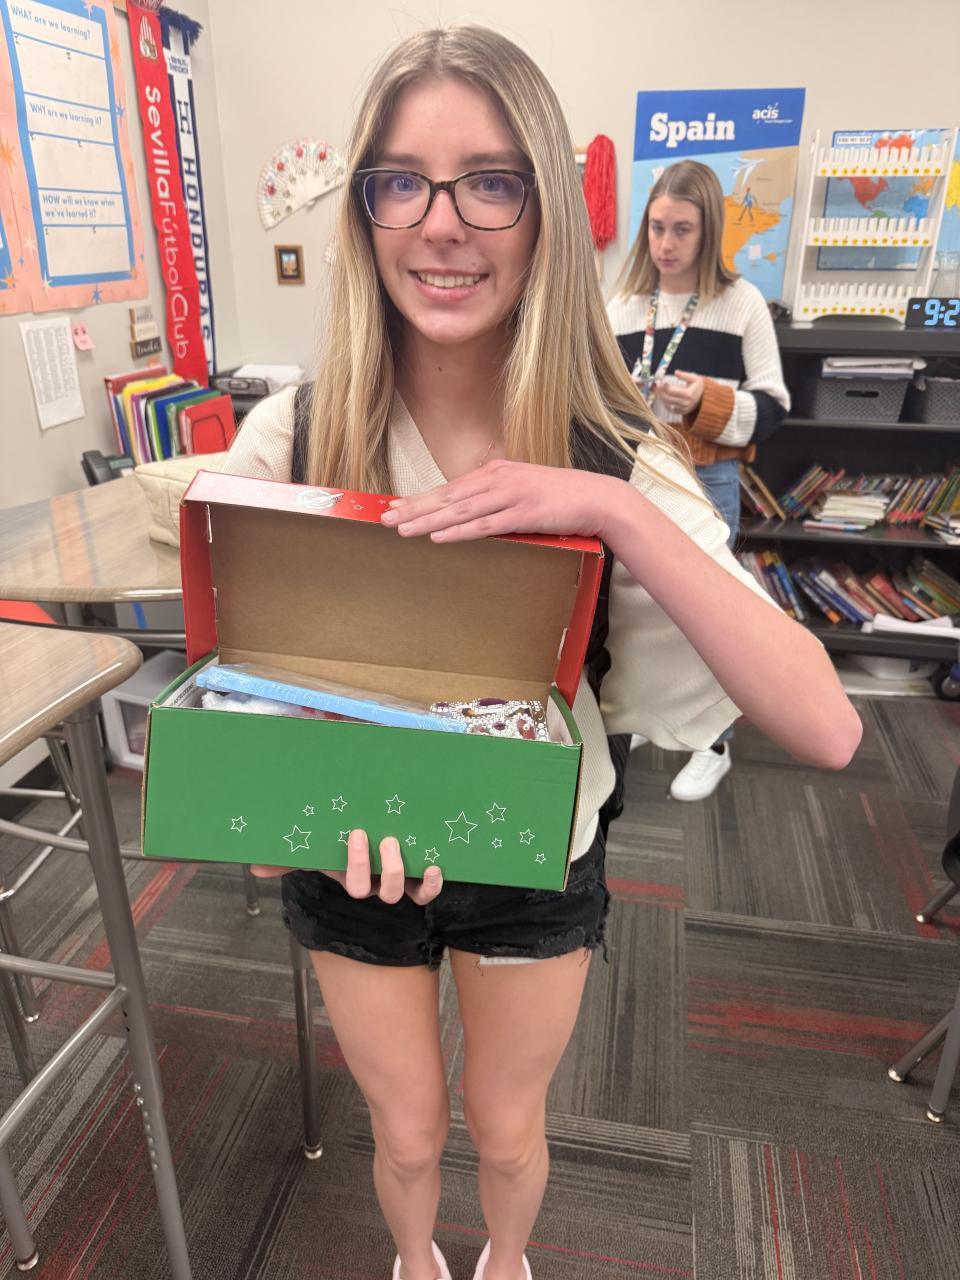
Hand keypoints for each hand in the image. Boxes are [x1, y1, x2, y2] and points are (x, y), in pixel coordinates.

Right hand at [250, 829, 442, 904]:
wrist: (381, 835)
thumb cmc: (347, 847)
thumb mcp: (321, 849)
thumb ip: (290, 859)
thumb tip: (256, 867)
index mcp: (354, 876)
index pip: (354, 884)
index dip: (356, 865)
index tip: (356, 832)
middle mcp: (377, 884)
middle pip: (380, 893)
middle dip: (382, 868)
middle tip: (383, 839)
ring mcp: (400, 885)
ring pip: (402, 892)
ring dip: (401, 871)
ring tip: (398, 843)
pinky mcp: (421, 882)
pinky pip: (428, 892)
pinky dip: (433, 883)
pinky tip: (434, 866)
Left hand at [380, 458, 622, 543]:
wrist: (596, 498)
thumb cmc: (561, 498)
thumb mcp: (523, 489)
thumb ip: (497, 497)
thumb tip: (472, 511)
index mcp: (496, 472)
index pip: (450, 488)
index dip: (420, 499)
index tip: (395, 506)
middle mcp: (498, 480)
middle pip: (448, 497)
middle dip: (414, 508)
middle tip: (385, 518)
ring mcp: (510, 496)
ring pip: (460, 511)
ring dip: (429, 520)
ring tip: (403, 529)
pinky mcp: (522, 514)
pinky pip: (484, 525)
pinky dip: (459, 531)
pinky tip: (439, 536)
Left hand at [658, 371, 703, 416]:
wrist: (704, 397)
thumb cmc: (698, 386)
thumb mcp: (694, 378)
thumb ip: (685, 375)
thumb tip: (676, 372)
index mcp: (688, 394)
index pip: (671, 391)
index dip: (664, 386)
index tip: (661, 381)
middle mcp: (685, 403)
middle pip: (668, 398)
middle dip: (660, 392)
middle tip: (657, 385)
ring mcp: (683, 409)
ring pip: (667, 404)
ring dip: (661, 397)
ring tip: (658, 391)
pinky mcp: (681, 412)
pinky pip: (670, 409)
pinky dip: (665, 404)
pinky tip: (662, 397)